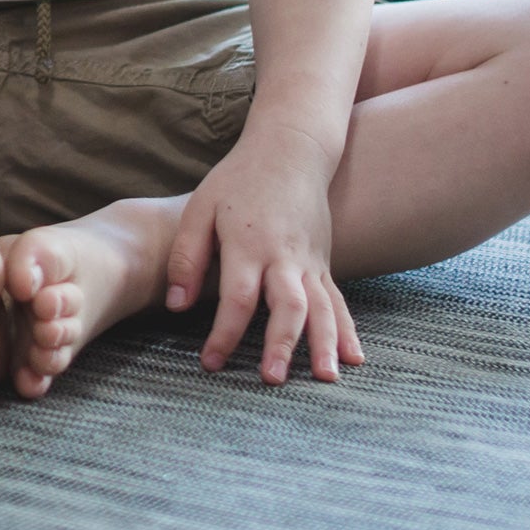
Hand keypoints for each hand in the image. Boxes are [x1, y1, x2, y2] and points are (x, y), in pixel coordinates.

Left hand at [163, 122, 364, 383]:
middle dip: (281, 343)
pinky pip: (338, 301)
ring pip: (322, 307)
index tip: (211, 363)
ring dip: (322, 344)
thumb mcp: (201, 208)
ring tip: (323, 379)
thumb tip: (176, 306)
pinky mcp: (324, 263)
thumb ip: (186, 256)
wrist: (291, 150)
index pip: (237, 297)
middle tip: (272, 379)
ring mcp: (310, 261)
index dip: (224, 333)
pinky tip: (353, 360)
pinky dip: (347, 331)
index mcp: (249, 244)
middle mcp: (284, 256)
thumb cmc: (238, 180)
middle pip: (287, 304)